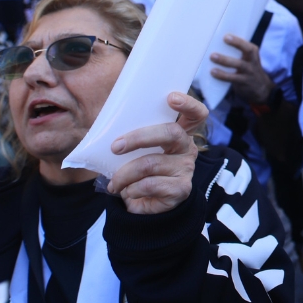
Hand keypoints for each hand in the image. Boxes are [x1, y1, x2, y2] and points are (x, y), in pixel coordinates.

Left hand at [109, 92, 205, 213]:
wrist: (145, 205)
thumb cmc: (139, 170)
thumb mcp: (137, 150)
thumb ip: (133, 133)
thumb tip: (107, 121)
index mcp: (179, 134)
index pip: (196, 114)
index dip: (188, 103)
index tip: (171, 98)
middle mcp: (187, 148)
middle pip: (171, 133)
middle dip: (138, 138)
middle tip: (115, 147)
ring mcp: (186, 169)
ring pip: (150, 163)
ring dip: (124, 173)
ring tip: (114, 182)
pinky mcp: (180, 189)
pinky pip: (149, 184)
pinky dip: (131, 189)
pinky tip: (126, 192)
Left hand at [210, 35, 274, 103]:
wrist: (260, 87)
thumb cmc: (248, 68)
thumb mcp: (248, 59)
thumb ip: (237, 52)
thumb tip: (215, 43)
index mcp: (253, 53)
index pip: (248, 45)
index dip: (238, 41)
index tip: (226, 37)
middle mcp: (253, 61)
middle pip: (246, 52)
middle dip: (235, 45)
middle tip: (217, 47)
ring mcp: (249, 72)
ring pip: (238, 65)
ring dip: (225, 61)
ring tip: (212, 57)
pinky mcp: (243, 82)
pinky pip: (232, 78)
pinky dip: (222, 75)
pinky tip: (213, 72)